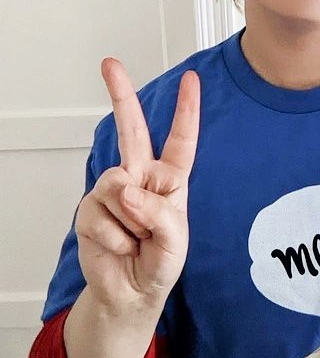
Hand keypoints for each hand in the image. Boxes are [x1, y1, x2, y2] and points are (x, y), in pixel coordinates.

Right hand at [74, 58, 200, 308]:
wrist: (131, 293)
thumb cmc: (160, 263)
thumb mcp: (175, 240)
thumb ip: (158, 212)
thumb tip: (125, 187)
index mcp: (170, 179)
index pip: (180, 140)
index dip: (186, 110)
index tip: (190, 79)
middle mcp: (141, 177)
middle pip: (131, 131)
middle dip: (120, 95)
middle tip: (109, 63)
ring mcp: (114, 192)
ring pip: (116, 185)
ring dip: (130, 220)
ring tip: (136, 239)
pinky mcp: (90, 209)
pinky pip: (101, 214)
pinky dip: (114, 236)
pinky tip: (120, 246)